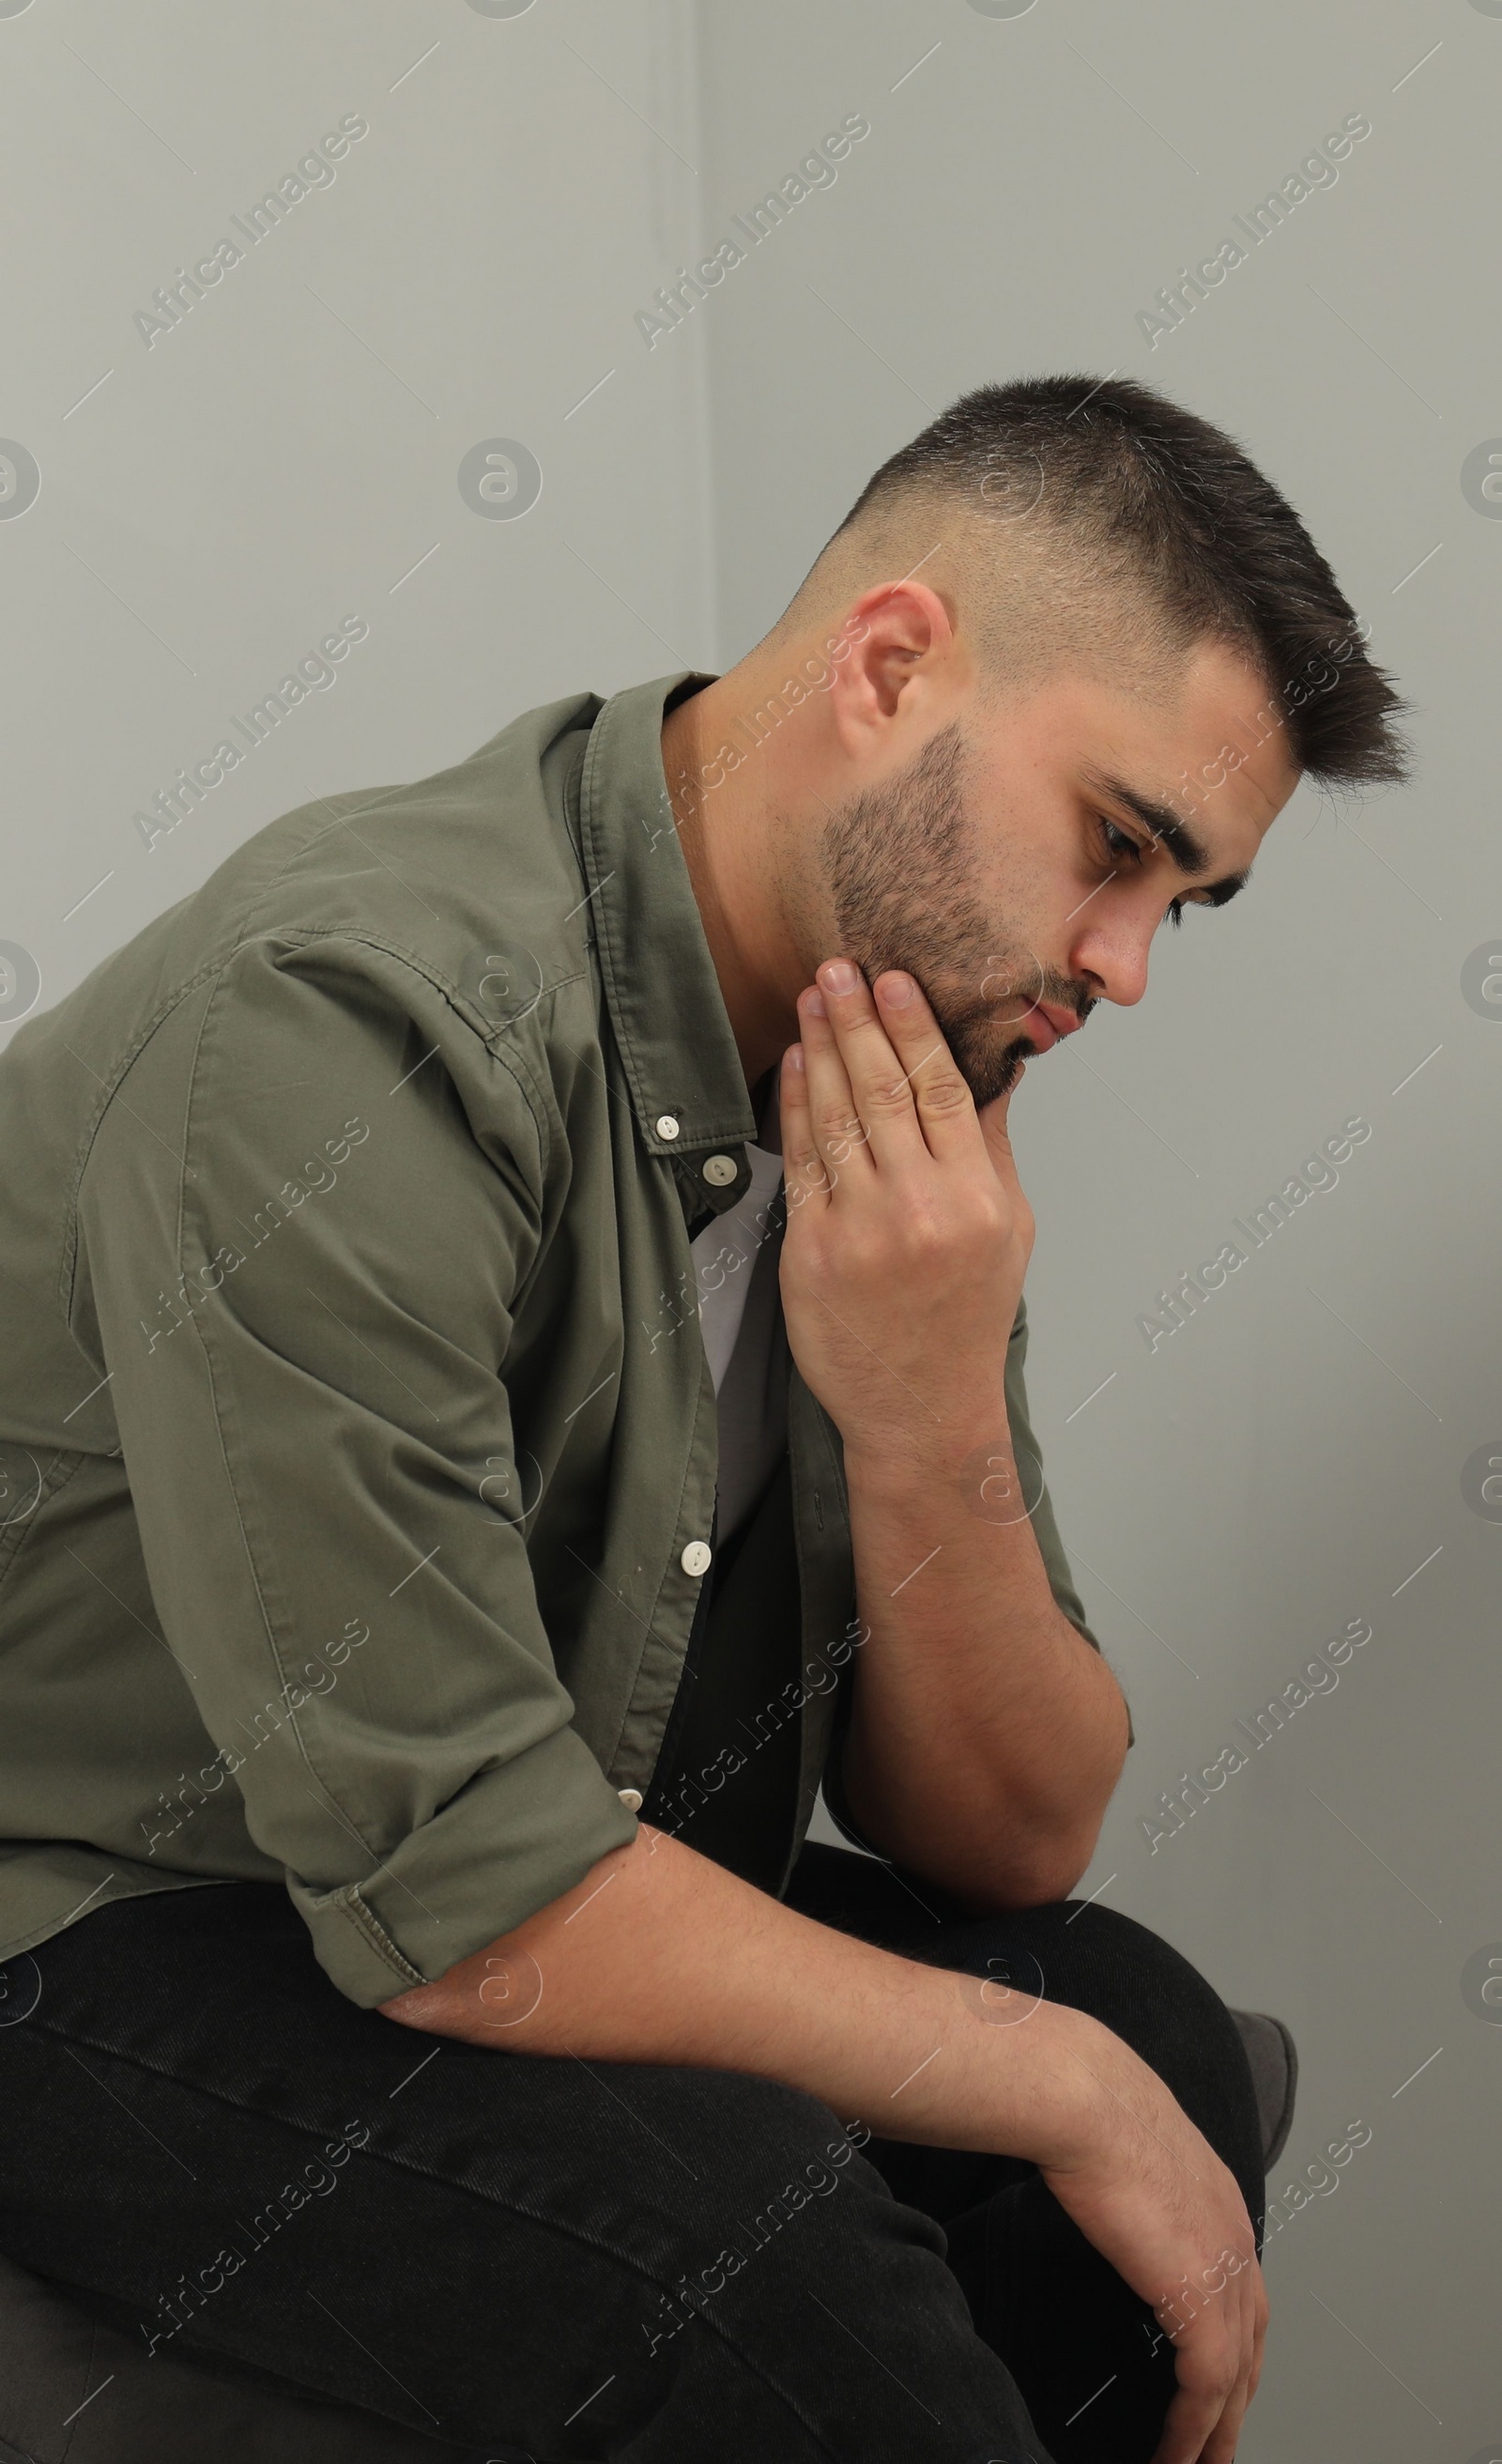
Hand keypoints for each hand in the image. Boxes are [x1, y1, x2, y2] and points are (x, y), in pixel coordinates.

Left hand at [777, 958, 1033, 1469]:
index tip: (895, 978)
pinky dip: (795, 1105)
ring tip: (812, 998)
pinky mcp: (813, 1250)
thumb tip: (995, 1069)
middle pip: (884, 1090)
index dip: (914, 1027)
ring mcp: (862, 1229)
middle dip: (859, 1020)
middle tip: (839, 967)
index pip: (943, 1090)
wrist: (920, 1408)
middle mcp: (920, 1208)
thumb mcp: (1009, 1230)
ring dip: (820, 1047)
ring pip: (837, 1116)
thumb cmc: (966, 1316)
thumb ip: (993, 1147)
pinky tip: (795, 1063)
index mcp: (976, 1199)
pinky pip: (801, 1160)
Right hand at [1035, 2007, 1266, 2463]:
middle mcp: (1235, 2237)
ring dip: (1218, 2431)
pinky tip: (1175, 2454)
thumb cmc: (1087, 2103)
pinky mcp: (1198, 2299)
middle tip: (1219, 2447)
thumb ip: (1130, 2172)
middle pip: (1252, 2344)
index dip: (1234, 2342)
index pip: (1243, 2291)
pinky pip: (1207, 2386)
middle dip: (1238, 2402)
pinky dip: (1193, 2430)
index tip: (1218, 2379)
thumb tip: (1097, 2180)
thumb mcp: (1124, 2140)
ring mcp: (1224, 2268)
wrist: (1085, 2099)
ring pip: (1236, 2377)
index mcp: (1220, 2200)